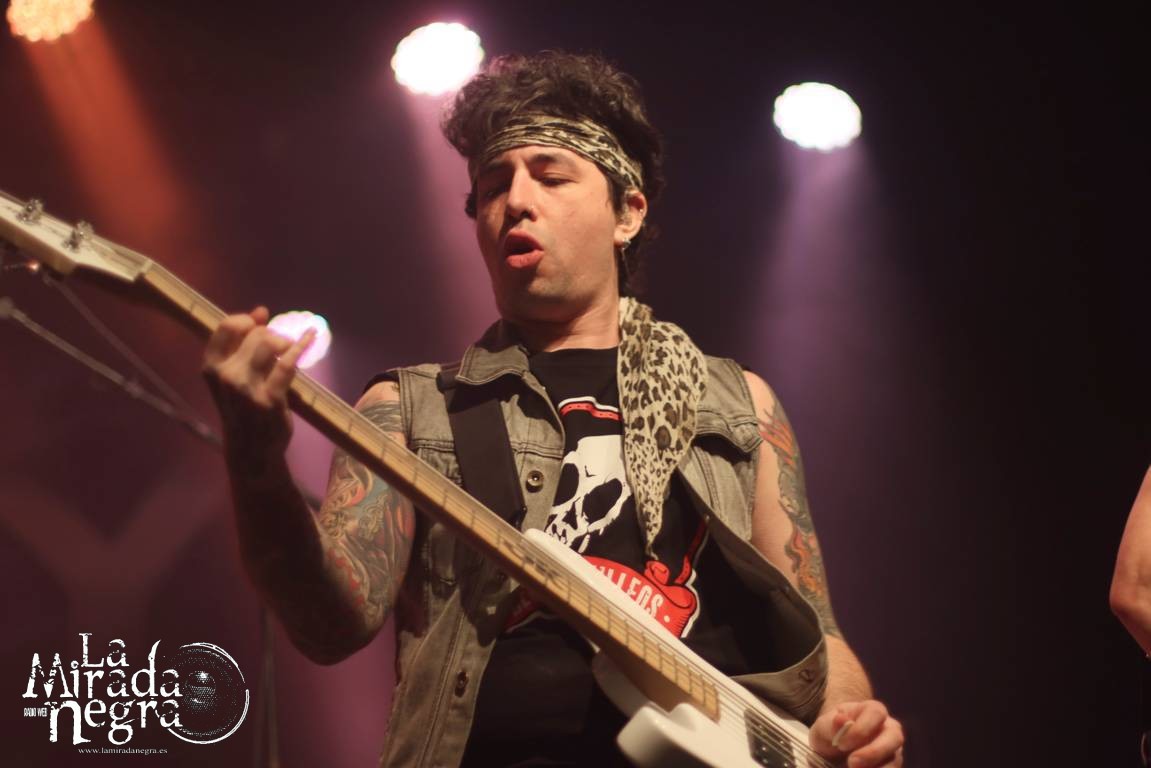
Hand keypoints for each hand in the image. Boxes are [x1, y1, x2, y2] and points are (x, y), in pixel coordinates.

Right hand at [202, 306, 314, 460]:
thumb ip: (243, 344)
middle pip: (256, 334)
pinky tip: (311, 336)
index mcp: (211, 368)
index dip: (247, 321)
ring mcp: (247, 389)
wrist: (250, 449)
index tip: (260, 325)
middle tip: (279, 348)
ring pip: (270, 344)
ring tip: (289, 349)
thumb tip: (261, 310)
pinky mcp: (270, 399)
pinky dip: (302, 345)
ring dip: (285, 342)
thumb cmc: (242, 408)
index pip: (227, 327)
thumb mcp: (233, 376)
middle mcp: (226, 376)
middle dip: (272, 335)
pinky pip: (288, 363)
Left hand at [810, 699, 903, 767]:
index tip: (841, 745)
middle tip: (852, 763)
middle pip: (895, 737)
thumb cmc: (831, 732)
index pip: (876, 713)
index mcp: (873, 710)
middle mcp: (889, 728)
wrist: (833, 750)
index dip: (861, 729)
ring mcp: (893, 750)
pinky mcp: (892, 767)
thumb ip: (832, 724)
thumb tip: (840, 720)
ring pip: (895, 761)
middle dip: (873, 753)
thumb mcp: (825, 726)